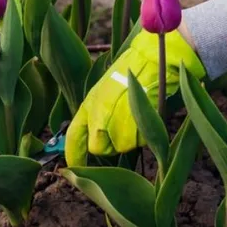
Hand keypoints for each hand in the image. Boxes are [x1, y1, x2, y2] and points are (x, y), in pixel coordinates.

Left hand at [65, 29, 205, 166]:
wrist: (153, 60)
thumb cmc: (132, 72)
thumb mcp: (106, 89)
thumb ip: (98, 113)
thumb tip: (95, 135)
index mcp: (88, 105)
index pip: (73, 138)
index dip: (73, 155)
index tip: (73, 165)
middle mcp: (98, 117)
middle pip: (99, 148)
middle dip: (110, 144)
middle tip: (123, 127)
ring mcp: (117, 124)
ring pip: (122, 147)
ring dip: (131, 137)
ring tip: (137, 116)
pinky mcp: (137, 128)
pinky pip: (140, 142)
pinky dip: (145, 133)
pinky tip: (147, 115)